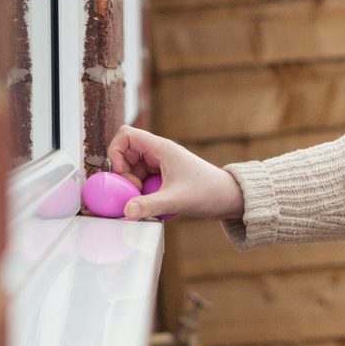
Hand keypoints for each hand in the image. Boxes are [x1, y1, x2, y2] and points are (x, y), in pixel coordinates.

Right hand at [106, 125, 244, 220]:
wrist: (228, 197)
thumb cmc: (207, 192)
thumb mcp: (175, 200)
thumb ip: (149, 205)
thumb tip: (126, 211)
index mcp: (160, 148)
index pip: (125, 134)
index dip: (116, 152)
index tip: (123, 174)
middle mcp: (158, 152)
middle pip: (125, 153)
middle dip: (124, 174)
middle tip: (135, 192)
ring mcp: (160, 164)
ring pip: (132, 168)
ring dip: (132, 184)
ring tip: (146, 199)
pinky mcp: (163, 176)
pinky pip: (142, 179)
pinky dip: (141, 191)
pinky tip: (153, 203)